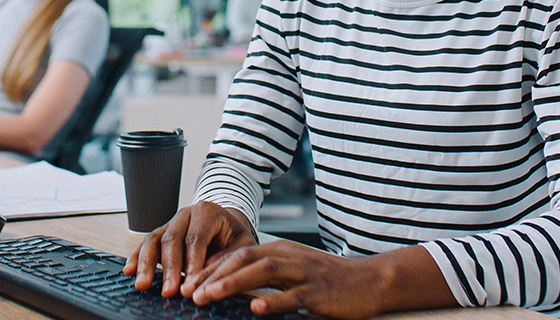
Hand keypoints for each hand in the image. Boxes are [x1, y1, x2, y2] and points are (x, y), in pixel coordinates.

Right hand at [123, 202, 256, 297]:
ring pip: (153, 240)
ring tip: (143, 285)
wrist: (228, 226)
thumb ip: (225, 262)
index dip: (192, 263)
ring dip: (147, 264)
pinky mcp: (161, 233)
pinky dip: (136, 257)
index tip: (189, 285)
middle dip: (169, 268)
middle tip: (168, 291)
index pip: (196, 238)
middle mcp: (186, 214)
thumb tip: (206, 284)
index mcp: (208, 212)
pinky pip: (145, 243)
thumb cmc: (235, 238)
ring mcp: (171, 222)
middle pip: (172, 239)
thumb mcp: (242, 247)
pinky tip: (129, 271)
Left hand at [186, 241, 454, 318]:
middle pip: (244, 258)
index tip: (188, 283)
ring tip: (209, 296)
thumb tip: (232, 286)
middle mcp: (288, 256)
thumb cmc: (329, 280)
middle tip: (189, 292)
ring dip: (232, 283)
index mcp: (279, 250)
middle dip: (213, 274)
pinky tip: (256, 308)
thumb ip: (267, 275)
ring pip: (263, 272)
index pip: (237, 254)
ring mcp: (304, 272)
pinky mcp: (320, 291)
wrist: (371, 281)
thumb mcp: (294, 271)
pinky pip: (294, 295)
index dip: (211, 268)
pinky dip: (274, 301)